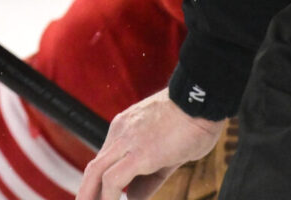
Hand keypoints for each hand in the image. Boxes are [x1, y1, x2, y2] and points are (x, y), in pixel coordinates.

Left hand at [76, 90, 224, 199]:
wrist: (203, 100)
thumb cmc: (194, 122)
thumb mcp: (169, 154)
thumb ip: (149, 176)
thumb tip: (133, 197)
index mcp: (125, 130)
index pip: (105, 161)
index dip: (99, 181)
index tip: (98, 196)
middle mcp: (120, 134)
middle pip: (94, 167)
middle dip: (86, 191)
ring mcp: (127, 142)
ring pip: (97, 172)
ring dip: (92, 195)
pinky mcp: (140, 154)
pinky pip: (114, 179)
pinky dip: (109, 196)